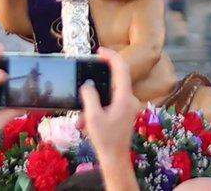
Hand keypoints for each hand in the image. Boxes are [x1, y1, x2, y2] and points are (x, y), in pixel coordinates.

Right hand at [78, 48, 142, 169]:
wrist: (115, 159)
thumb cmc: (105, 139)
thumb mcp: (92, 117)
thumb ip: (89, 96)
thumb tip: (87, 84)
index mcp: (125, 97)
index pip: (121, 68)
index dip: (111, 56)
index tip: (99, 51)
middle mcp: (129, 99)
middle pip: (115, 79)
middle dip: (97, 82)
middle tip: (84, 80)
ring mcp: (128, 106)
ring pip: (109, 93)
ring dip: (94, 101)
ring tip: (81, 117)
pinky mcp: (124, 113)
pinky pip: (109, 103)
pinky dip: (97, 109)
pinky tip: (85, 123)